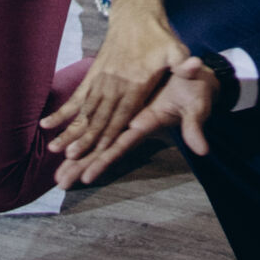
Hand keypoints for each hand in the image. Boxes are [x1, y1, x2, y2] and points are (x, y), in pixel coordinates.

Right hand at [44, 0, 183, 180]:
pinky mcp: (93, 74)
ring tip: (54, 149)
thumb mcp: (176, 47)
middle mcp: (115, 83)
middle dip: (84, 140)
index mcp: (135, 82)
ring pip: (83, 110)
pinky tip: (45, 125)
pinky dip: (62, 112)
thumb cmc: (158, 35)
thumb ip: (183, 62)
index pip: (120, 114)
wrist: (135, 11)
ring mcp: (101, 79)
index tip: (94, 152)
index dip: (107, 134)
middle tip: (68, 160)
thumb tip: (196, 65)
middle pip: (97, 117)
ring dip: (70, 130)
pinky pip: (76, 97)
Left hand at [52, 57, 219, 187]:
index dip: (105, 160)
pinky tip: (68, 140)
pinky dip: (84, 130)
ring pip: (99, 138)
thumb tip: (202, 149)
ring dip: (79, 156)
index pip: (122, 145)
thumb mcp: (197, 105)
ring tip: (58, 173)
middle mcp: (133, 124)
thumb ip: (195, 125)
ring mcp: (128, 115)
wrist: (195, 75)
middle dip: (82, 166)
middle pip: (104, 149)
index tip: (87, 177)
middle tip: (60, 183)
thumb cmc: (197, 89)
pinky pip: (101, 120)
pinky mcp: (125, 105)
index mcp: (147, 124)